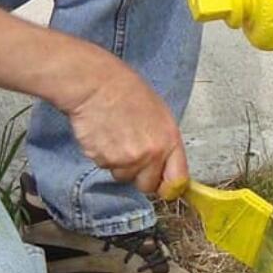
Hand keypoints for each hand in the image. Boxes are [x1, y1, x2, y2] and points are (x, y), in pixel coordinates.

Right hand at [64, 60, 188, 193]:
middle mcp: (150, 154)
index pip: (177, 180)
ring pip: (123, 177)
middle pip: (147, 185)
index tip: (164, 187)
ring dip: (118, 164)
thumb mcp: (159, 114)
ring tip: (114, 137)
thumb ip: (165, 143)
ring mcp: (126, 160)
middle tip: (131, 152)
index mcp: (169, 141)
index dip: (169, 187)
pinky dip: (102, 155)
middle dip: (139, 175)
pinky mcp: (104, 160)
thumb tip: (167, 167)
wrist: (95, 85)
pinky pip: (105, 167)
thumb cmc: (126, 91)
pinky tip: (102, 134)